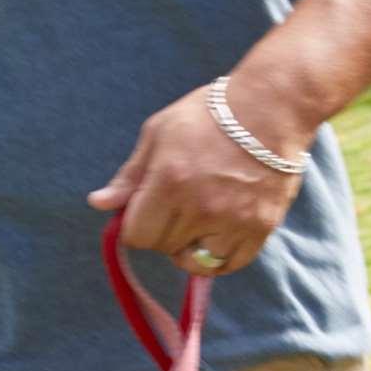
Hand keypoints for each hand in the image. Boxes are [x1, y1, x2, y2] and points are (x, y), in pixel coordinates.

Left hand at [87, 77, 304, 275]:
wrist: (272, 107)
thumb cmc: (210, 114)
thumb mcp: (159, 133)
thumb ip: (129, 175)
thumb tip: (98, 203)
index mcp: (169, 182)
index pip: (136, 235)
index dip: (135, 224)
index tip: (146, 208)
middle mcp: (200, 207)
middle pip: (163, 247)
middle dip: (161, 231)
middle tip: (176, 205)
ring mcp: (233, 221)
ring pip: (195, 262)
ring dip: (188, 247)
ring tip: (196, 222)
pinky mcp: (260, 227)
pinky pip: (230, 264)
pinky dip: (218, 257)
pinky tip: (215, 236)